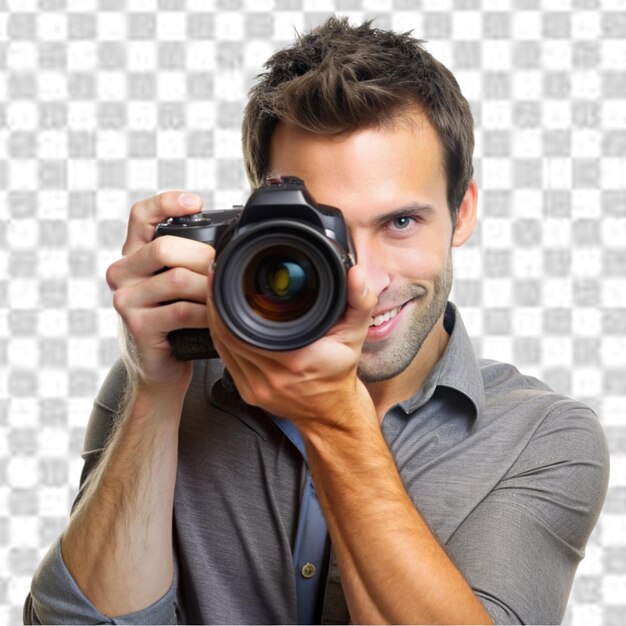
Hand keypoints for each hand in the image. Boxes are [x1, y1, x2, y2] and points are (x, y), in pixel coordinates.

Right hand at [106, 192, 213, 389]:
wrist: (161, 366)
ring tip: (225, 295)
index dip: (166, 203)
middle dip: (204, 256)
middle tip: (225, 268)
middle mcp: (122, 272)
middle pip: (164, 247)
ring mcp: (125, 300)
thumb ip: (189, 259)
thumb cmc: (177, 320)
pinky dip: (207, 313)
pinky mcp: (138, 326)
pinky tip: (218, 318)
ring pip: (177, 279)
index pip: (140, 215)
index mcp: (133, 254)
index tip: (196, 202)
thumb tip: (232, 240)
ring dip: (209, 287)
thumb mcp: (179, 284)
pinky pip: (182, 311)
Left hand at [206, 264, 377, 425]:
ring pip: (222, 346)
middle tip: (217, 278)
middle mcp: (271, 376)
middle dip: (218, 302)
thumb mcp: (356, 333)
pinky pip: (226, 359)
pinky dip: (221, 338)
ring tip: (217, 294)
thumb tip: (355, 275)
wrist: (332, 411)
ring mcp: (256, 387)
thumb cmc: (339, 371)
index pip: (245, 325)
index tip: (225, 275)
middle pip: (226, 333)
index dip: (229, 298)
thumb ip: (359, 301)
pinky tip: (222, 322)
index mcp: (295, 359)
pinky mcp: (248, 392)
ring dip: (216, 319)